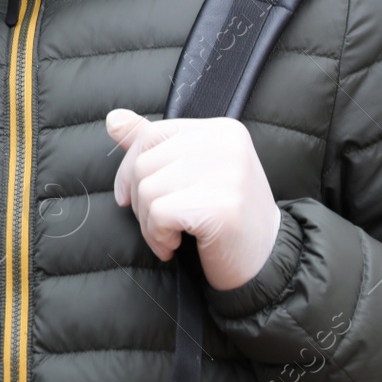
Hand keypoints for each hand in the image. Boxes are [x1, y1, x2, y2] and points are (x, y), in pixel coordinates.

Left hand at [105, 109, 281, 291]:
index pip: (152, 134)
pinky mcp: (222, 205)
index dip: (129, 169)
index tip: (129, 198)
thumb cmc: (226, 217)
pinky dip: (158, 236)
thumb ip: (154, 144)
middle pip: (145, 164)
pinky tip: (176, 245)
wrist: (268, 261)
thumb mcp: (191, 172)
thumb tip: (113, 119)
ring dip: (149, 224)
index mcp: (220, 130)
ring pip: (148, 190)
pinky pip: (159, 214)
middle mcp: (226, 143)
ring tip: (173, 236)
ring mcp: (227, 172)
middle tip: (162, 225)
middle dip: (141, 202)